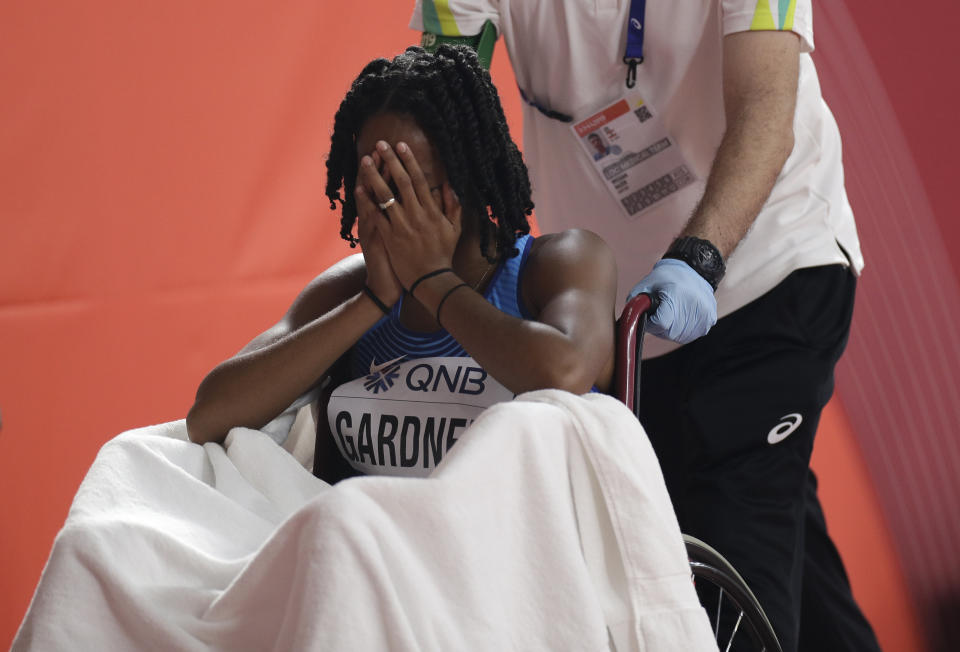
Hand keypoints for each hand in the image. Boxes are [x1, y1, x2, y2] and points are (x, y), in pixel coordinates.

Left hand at [357, 141, 460, 288]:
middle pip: (401, 182)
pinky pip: (376, 216)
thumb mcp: (455, 228)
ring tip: (365, 161)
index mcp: (432, 210)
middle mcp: (416, 214)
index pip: (419, 180)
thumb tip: (449, 184)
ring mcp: (402, 226)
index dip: (409, 161)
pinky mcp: (390, 238)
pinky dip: (367, 202)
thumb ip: (453, 205)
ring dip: (374, 177)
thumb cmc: (443, 253)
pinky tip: (358, 189)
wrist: (431, 279)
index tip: (401, 145)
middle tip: (380, 144)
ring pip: (385, 196)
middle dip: (390, 161)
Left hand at [627, 258, 716, 343]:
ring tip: (671, 314)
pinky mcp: (709, 319)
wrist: (694, 270)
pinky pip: (692, 334)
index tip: (651, 315)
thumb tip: (629, 322)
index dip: (652, 323)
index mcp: (676, 295)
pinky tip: (681, 317)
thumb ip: (635, 303)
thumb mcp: (646, 284)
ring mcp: (704, 313)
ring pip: (681, 337)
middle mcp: (693, 305)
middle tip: (660, 314)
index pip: (661, 324)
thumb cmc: (667, 277)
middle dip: (661, 328)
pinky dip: (684, 330)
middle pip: (671, 333)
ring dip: (672, 330)